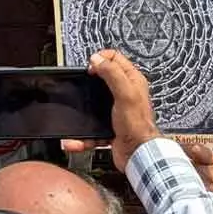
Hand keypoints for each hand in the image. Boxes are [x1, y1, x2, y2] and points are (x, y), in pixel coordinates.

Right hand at [62, 50, 159, 170]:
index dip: (101, 59)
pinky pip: (90, 129)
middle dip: (88, 81)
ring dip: (81, 111)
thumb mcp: (126, 93)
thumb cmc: (138, 126)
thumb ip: (112, 73)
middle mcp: (125, 94)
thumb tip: (97, 59)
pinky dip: (80, 136)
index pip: (115, 58)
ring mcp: (115, 111)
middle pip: (102, 79)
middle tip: (82, 84)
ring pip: (93, 104)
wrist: (138, 155)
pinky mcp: (108, 127)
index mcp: (132, 81)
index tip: (91, 67)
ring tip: (74, 111)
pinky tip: (74, 140)